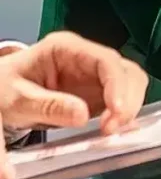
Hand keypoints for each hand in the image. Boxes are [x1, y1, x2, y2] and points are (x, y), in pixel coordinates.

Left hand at [0, 31, 147, 178]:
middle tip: (113, 128)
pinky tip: (113, 127)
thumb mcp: (17, 100)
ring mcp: (93, 73)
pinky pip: (121, 97)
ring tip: (111, 130)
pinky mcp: (96, 91)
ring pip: (129, 82)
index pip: (105, 59)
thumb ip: (48, 106)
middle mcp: (86, 57)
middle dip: (127, 98)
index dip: (117, 84)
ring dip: (128, 106)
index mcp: (65, 48)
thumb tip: (82, 115)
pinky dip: (123, 112)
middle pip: (124, 70)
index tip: (116, 111)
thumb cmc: (3, 89)